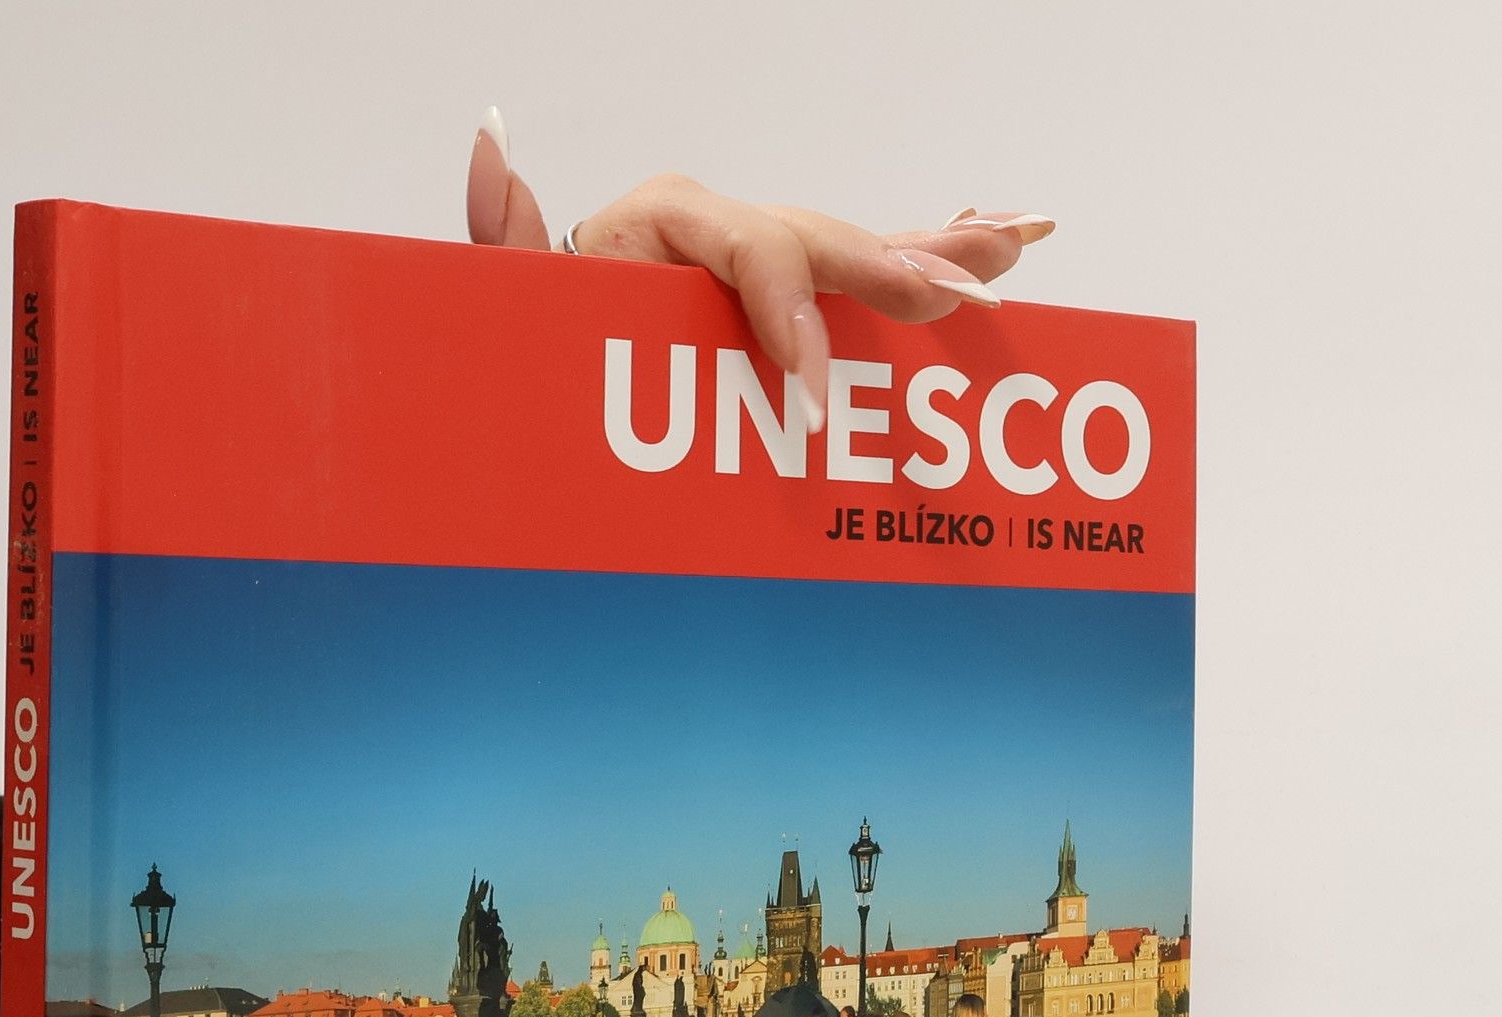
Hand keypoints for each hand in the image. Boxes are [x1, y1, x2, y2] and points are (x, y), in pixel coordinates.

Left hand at [466, 107, 1051, 427]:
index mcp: (665, 220)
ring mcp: (761, 262)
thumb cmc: (539, 340)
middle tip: (942, 307)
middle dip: (888, 271)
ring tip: (1009, 250)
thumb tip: (492, 144)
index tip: (813, 388)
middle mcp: (723, 228)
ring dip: (938, 251)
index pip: (749, 248)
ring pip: (859, 249)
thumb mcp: (512, 300)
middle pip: (820, 238)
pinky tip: (1007, 240)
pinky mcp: (785, 298)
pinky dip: (934, 256)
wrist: (552, 370)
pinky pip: (865, 274)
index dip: (789, 309)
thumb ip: (508, 239)